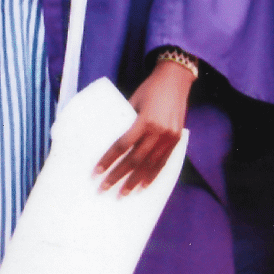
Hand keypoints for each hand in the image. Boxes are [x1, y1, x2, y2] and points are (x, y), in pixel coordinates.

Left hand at [96, 55, 192, 194]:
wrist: (176, 80)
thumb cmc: (150, 89)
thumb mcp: (133, 101)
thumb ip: (125, 121)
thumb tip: (110, 139)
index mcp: (145, 121)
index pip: (122, 146)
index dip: (108, 160)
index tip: (97, 172)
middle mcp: (158, 131)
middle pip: (134, 160)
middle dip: (118, 176)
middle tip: (104, 188)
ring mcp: (169, 137)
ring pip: (149, 165)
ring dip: (135, 181)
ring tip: (123, 193)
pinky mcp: (176, 140)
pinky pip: (163, 162)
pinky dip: (153, 176)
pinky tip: (144, 186)